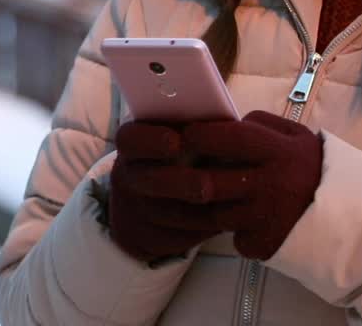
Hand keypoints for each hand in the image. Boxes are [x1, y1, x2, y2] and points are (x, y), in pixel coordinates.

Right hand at [107, 120, 223, 262]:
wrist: (149, 201)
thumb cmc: (177, 157)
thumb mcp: (177, 138)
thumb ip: (193, 129)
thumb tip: (227, 123)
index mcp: (133, 145)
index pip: (130, 139)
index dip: (150, 140)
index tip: (175, 142)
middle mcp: (128, 177)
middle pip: (149, 180)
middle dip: (180, 182)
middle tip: (205, 184)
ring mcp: (137, 210)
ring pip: (169, 214)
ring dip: (203, 210)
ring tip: (232, 202)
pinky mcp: (150, 238)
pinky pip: (180, 236)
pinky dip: (207, 228)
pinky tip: (229, 218)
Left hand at [177, 111, 322, 259]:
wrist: (346, 215)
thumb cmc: (311, 169)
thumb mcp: (295, 137)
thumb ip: (259, 125)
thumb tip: (220, 123)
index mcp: (279, 153)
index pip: (230, 139)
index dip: (201, 135)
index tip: (184, 133)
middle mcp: (271, 187)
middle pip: (209, 183)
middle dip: (183, 178)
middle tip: (172, 170)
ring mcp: (265, 219)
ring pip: (214, 213)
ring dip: (207, 205)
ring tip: (209, 194)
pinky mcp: (263, 244)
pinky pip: (232, 237)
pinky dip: (232, 229)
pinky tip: (240, 219)